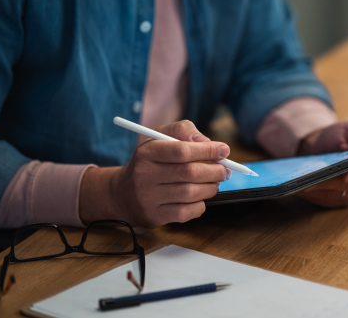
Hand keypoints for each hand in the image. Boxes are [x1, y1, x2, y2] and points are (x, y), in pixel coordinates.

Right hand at [79, 120, 230, 227]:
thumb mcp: (159, 138)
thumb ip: (183, 131)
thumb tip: (207, 141)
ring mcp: (149, 198)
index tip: (224, 150)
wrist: (122, 193)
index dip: (207, 151)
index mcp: (147, 152)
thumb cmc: (149, 162)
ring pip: (191, 193)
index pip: (182, 151)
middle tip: (225, 170)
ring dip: (211, 188)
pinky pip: (187, 212)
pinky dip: (201, 205)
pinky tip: (200, 198)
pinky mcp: (155, 216)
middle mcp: (145, 175)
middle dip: (215, 171)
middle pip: (190, 173)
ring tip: (215, 183)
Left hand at [295, 117, 347, 206]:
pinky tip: (299, 188)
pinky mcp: (336, 200)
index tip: (347, 175)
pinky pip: (323, 200)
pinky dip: (311, 195)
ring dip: (318, 191)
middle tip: (314, 180)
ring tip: (302, 184)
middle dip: (331, 183)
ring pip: (334, 196)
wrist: (322, 145)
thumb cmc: (340, 135)